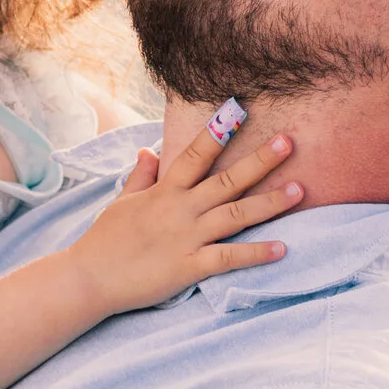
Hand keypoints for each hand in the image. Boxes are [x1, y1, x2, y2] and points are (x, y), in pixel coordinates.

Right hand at [58, 109, 302, 315]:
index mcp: (164, 191)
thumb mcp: (122, 202)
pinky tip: (282, 248)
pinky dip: (256, 254)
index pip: (195, 155)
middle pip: (227, 180)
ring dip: (269, 203)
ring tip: (299, 191)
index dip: (218, 132)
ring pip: (235, 215)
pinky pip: (229, 258)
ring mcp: (186, 239)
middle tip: (290, 142)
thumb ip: (141, 176)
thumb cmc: (105, 240)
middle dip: (260, 161)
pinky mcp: (189, 268)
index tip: (239, 109)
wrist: (88, 279)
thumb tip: (148, 150)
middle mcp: (180, 210)